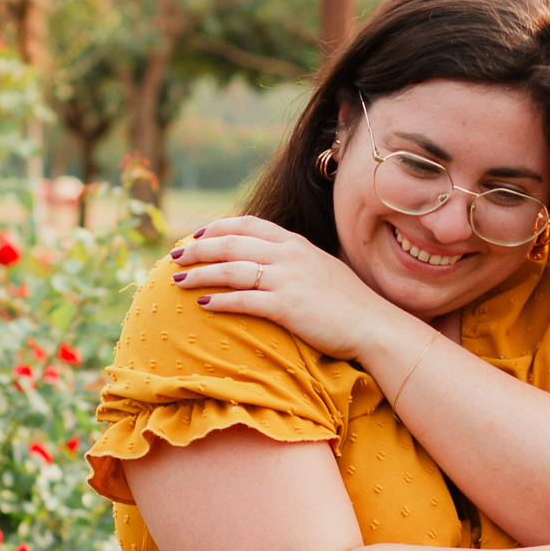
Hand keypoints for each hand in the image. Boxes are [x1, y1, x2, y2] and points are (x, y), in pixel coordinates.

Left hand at [170, 217, 416, 363]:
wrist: (374, 326)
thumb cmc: (350, 304)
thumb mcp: (322, 269)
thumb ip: (296, 262)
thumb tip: (272, 264)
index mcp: (296, 244)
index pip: (249, 224)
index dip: (218, 227)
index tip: (197, 235)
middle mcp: (289, 256)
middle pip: (232, 244)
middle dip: (198, 249)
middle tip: (175, 257)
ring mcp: (288, 280)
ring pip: (232, 270)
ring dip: (200, 274)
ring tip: (178, 282)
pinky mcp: (287, 307)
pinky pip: (244, 300)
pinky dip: (220, 301)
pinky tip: (203, 305)